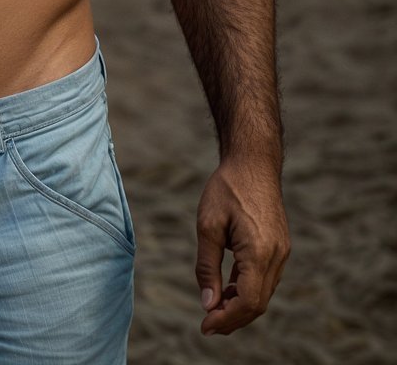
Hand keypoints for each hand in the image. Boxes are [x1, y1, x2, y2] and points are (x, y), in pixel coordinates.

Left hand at [195, 156, 289, 335]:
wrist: (254, 162)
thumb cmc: (227, 188)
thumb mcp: (208, 224)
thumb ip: (207, 266)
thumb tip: (207, 303)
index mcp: (260, 251)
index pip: (248, 301)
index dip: (227, 319)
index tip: (205, 326)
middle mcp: (277, 255)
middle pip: (258, 304)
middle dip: (233, 318)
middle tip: (207, 324)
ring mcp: (282, 252)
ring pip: (264, 293)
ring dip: (241, 306)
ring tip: (214, 308)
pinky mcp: (281, 247)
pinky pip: (266, 279)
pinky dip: (248, 290)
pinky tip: (229, 288)